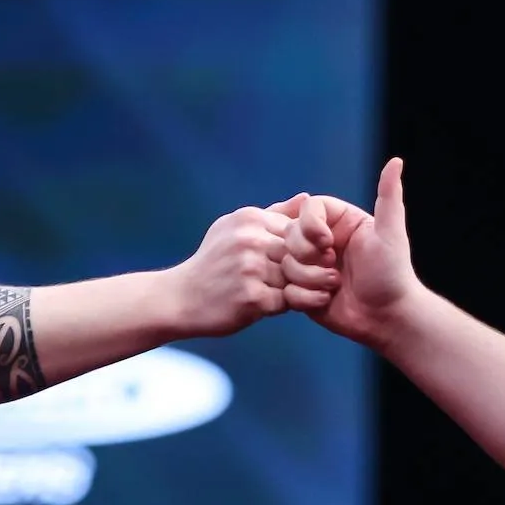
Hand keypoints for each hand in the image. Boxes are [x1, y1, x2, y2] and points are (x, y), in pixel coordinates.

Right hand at [170, 203, 339, 335]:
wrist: (180, 297)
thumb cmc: (213, 263)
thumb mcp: (235, 228)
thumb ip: (274, 214)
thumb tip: (307, 198)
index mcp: (250, 219)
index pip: (300, 229)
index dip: (311, 246)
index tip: (312, 258)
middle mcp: (251, 240)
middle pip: (303, 253)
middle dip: (314, 266)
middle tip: (324, 277)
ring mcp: (251, 269)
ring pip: (298, 278)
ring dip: (306, 287)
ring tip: (307, 292)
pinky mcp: (252, 297)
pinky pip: (289, 301)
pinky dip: (293, 304)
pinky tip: (286, 306)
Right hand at [284, 157, 418, 349]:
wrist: (387, 318)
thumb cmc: (392, 275)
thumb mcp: (390, 234)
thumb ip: (388, 197)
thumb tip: (396, 161)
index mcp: (340, 221)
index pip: (308, 208)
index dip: (310, 225)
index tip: (326, 242)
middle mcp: (323, 240)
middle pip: (290, 234)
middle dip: (307, 255)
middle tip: (334, 268)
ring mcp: (310, 266)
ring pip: (285, 262)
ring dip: (309, 278)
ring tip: (333, 286)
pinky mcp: (302, 290)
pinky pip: (285, 288)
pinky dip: (304, 297)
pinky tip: (325, 301)